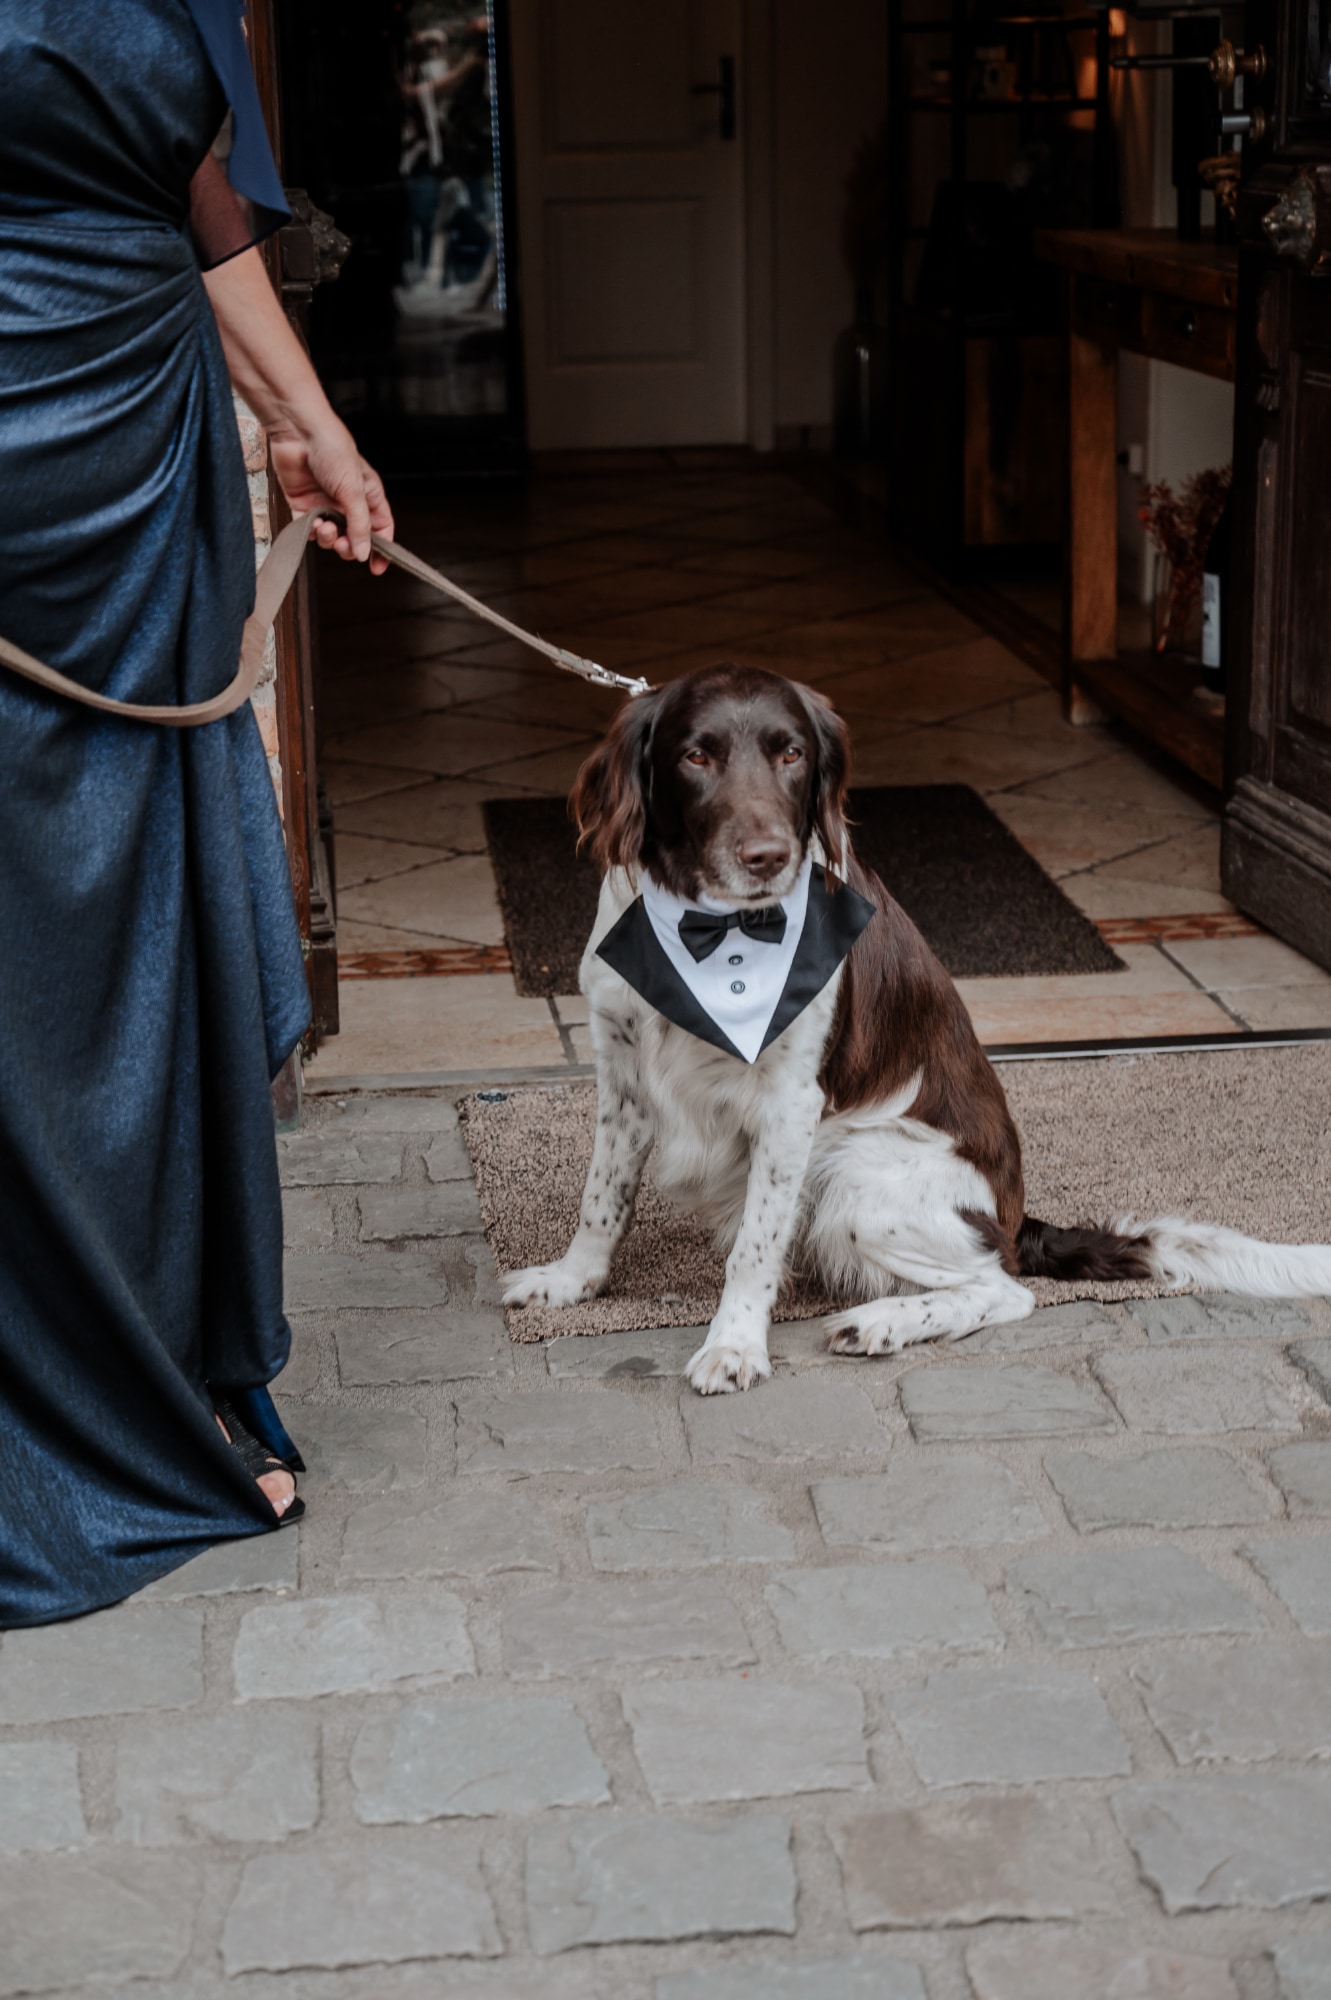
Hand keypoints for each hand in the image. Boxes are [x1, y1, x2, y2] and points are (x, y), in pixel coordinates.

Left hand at [268, 419, 393, 574]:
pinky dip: (310, 532)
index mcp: (368, 495)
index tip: (376, 567)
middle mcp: (348, 502)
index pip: (381, 529)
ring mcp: (325, 504)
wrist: (298, 432)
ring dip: (328, 539)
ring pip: (330, 536)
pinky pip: (308, 529)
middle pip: (354, 538)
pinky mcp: (303, 504)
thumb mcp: (354, 491)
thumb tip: (365, 555)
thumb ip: (360, 526)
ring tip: (324, 528)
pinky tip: (312, 523)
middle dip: (349, 546)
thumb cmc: (333, 450)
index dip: (381, 549)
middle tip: (343, 545)